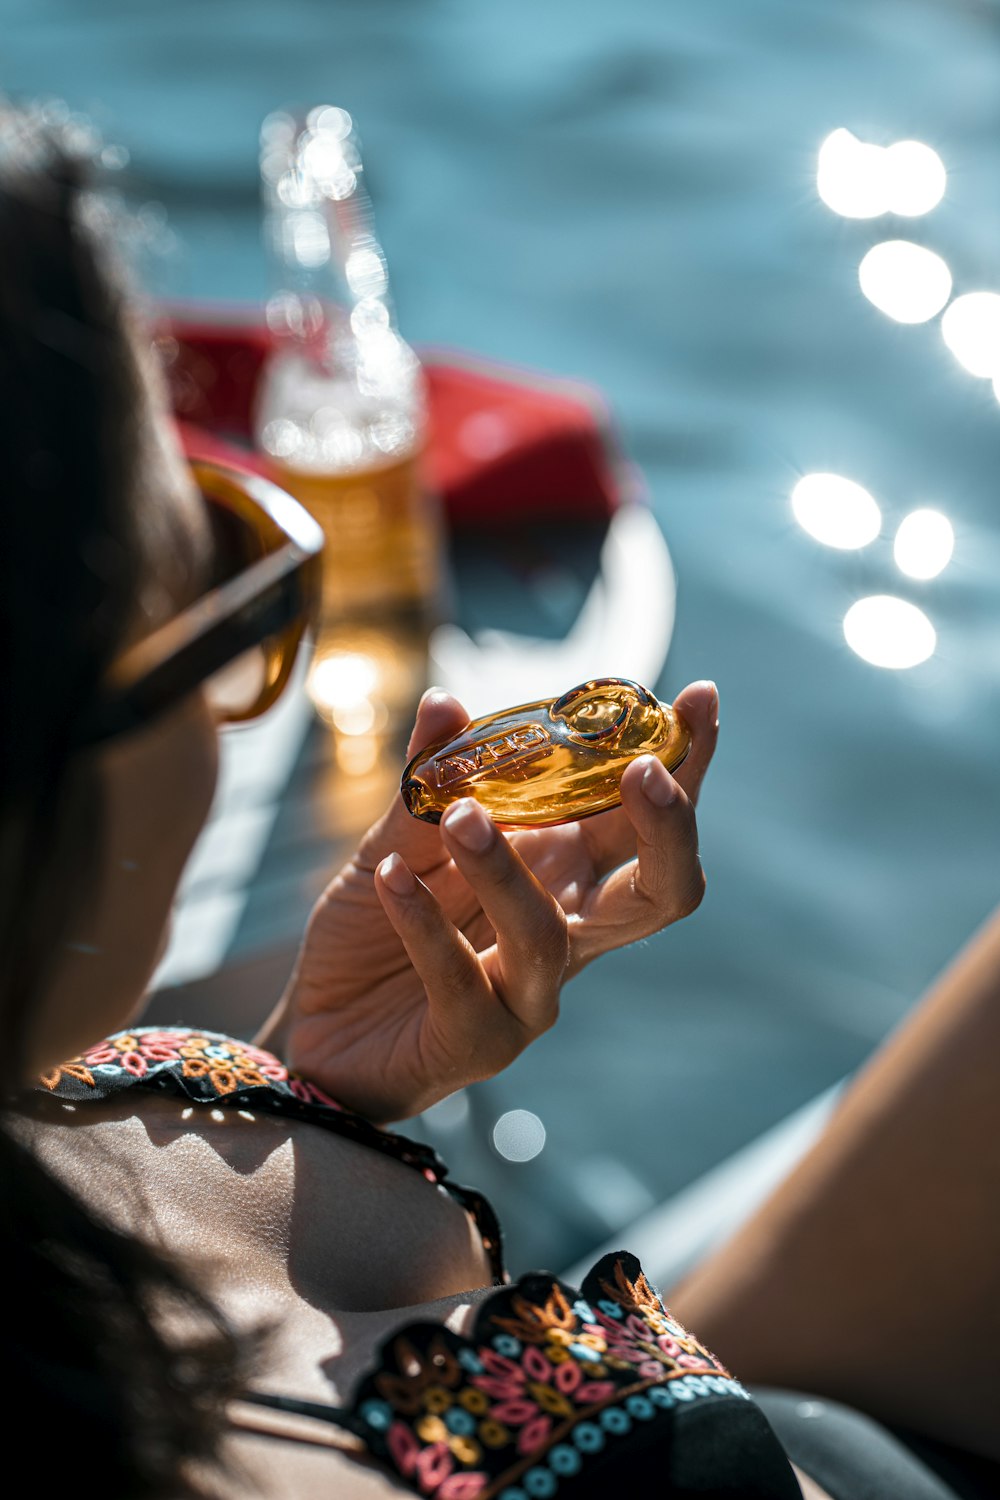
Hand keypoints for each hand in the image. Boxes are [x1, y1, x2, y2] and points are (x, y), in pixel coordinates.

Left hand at [260, 681, 718, 1122]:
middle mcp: (568, 933)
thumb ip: (428, 783)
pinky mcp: (476, 1042)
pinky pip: (461, 981)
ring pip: (546, 935)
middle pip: (661, 892)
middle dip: (667, 828)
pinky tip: (390, 881)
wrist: (314, 1027)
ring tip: (458, 816)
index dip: (683, 763)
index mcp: (566, 874)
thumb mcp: (396, 843)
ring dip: (505, 868)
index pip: (643, 819)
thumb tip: (445, 704)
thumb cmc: (373, 930)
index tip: (698, 698)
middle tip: (641, 769)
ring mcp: (529, 996)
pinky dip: (424, 925)